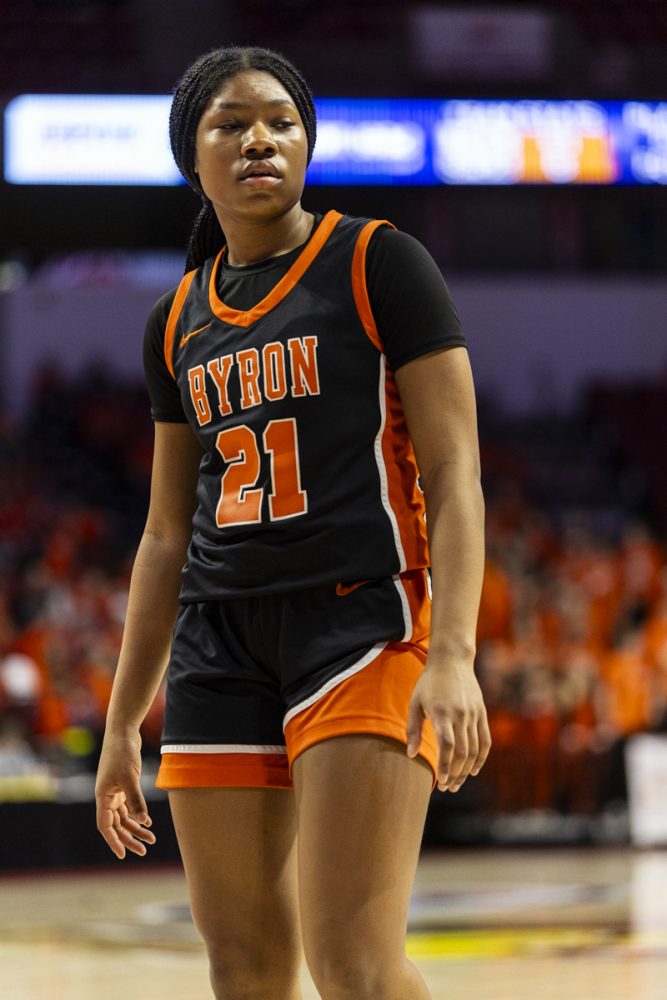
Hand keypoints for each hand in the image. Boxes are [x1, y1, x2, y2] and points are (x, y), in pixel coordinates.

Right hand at [95, 728, 155, 858]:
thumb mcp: (130, 778)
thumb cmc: (122, 753)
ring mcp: (115, 790)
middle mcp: (107, 796)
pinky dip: (138, 814)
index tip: (123, 855)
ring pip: (124, 816)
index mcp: (103, 797)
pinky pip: (129, 806)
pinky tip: (149, 822)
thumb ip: (136, 800)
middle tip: (144, 849)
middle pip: (116, 824)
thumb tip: (144, 821)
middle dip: (129, 838)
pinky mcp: (124, 784)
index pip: (106, 826)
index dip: (113, 841)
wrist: (123, 732)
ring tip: (152, 839)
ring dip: (137, 827)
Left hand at [406, 658, 491, 792]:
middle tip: (447, 788)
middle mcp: (460, 715)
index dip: (445, 765)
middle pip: (462, 752)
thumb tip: (411, 754)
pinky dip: (481, 758)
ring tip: (456, 783)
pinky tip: (474, 771)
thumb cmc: (429, 683)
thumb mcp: (415, 703)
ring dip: (466, 770)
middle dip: (455, 774)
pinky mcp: (482, 713)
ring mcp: (473, 714)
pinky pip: (485, 741)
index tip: (441, 782)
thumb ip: (413, 729)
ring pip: (474, 750)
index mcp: (441, 712)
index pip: (447, 745)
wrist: (452, 661)